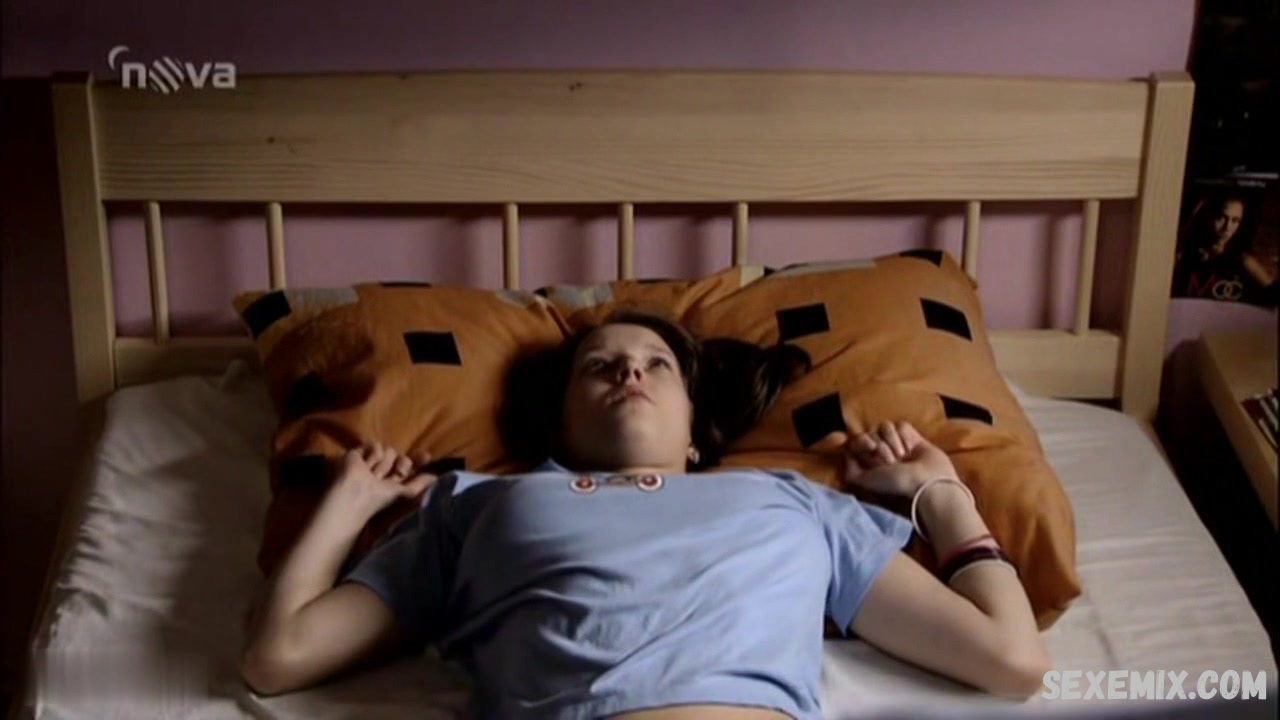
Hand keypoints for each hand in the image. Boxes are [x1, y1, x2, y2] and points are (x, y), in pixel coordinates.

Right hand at [327, 442, 437, 522]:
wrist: (355, 493)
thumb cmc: (378, 498)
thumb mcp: (404, 493)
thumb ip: (420, 484)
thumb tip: (436, 477)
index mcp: (395, 479)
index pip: (410, 465)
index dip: (419, 460)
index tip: (427, 457)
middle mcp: (386, 469)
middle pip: (402, 457)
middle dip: (402, 465)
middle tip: (395, 475)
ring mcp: (373, 459)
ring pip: (390, 450)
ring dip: (383, 465)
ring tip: (373, 476)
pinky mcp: (360, 451)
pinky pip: (376, 445)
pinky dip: (373, 456)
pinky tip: (365, 467)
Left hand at [842, 421, 957, 497]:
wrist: (925, 481)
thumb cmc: (895, 484)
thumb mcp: (865, 480)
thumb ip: (851, 470)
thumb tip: (846, 453)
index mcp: (869, 461)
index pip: (857, 439)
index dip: (863, 441)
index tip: (871, 448)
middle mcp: (882, 451)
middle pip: (871, 432)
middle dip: (881, 446)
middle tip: (892, 462)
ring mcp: (897, 444)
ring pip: (886, 426)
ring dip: (893, 442)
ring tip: (903, 458)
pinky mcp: (913, 437)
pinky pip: (901, 425)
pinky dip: (905, 436)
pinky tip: (912, 449)